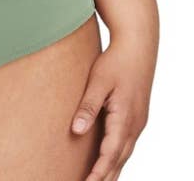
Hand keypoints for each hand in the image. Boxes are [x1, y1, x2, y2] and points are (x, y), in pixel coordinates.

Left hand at [71, 33, 156, 179]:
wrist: (137, 47)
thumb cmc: (116, 62)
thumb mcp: (98, 81)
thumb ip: (88, 106)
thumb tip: (76, 130)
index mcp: (125, 118)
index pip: (110, 153)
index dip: (99, 171)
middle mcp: (134, 124)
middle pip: (119, 159)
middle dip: (105, 177)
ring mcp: (138, 122)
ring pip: (125, 154)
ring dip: (112, 170)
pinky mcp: (136, 118)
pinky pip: (127, 145)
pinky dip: (118, 158)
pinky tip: (110, 163)